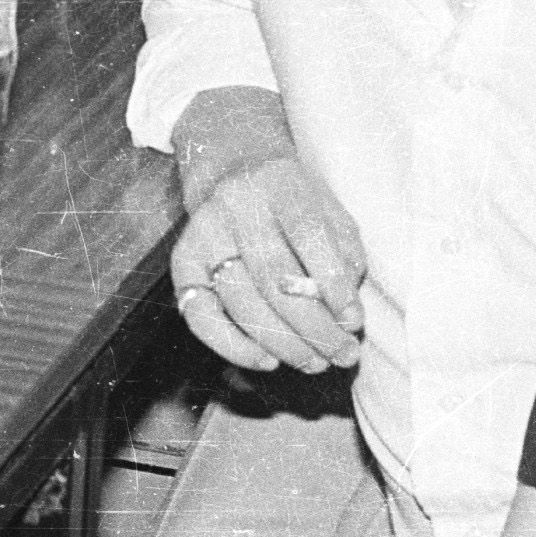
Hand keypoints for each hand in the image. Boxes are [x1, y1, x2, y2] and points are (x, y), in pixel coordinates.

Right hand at [170, 116, 366, 374]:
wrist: (236, 173)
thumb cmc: (296, 205)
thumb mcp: (331, 214)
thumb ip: (343, 258)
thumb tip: (345, 318)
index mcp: (279, 182)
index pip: (305, 233)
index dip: (330, 282)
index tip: (353, 321)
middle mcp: (234, 204)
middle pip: (273, 276)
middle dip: (313, 326)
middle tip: (342, 355)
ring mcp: (203, 233)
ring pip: (240, 301)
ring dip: (283, 343)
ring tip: (315, 363)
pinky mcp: (182, 261)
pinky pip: (199, 314)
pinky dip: (232, 346)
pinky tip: (266, 361)